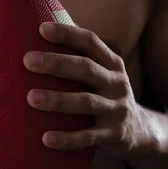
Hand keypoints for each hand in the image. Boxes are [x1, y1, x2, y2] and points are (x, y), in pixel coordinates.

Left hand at [23, 22, 137, 155]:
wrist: (140, 131)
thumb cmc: (106, 96)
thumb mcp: (101, 75)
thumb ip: (80, 58)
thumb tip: (42, 31)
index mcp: (112, 64)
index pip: (90, 42)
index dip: (68, 34)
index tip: (42, 29)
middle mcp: (117, 83)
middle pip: (86, 69)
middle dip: (57, 63)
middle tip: (28, 61)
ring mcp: (117, 109)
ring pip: (86, 102)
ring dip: (58, 100)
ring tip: (31, 98)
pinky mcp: (115, 134)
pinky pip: (89, 137)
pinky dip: (68, 138)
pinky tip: (46, 139)